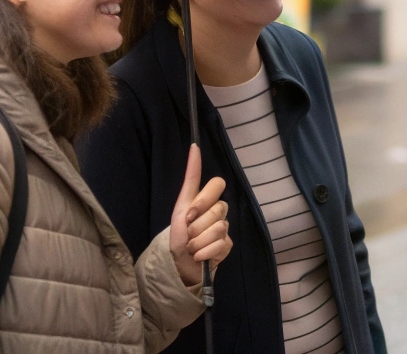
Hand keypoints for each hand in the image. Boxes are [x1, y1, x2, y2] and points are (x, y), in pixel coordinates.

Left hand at [169, 145, 230, 286]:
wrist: (179, 262)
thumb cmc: (179, 232)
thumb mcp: (180, 206)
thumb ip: (191, 178)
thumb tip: (194, 145)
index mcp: (207, 199)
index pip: (218, 184)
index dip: (203, 200)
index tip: (189, 213)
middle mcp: (219, 211)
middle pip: (218, 208)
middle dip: (197, 225)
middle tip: (188, 233)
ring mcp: (225, 228)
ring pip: (219, 228)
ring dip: (199, 241)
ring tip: (192, 246)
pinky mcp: (228, 245)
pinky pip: (221, 244)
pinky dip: (205, 252)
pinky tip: (199, 255)